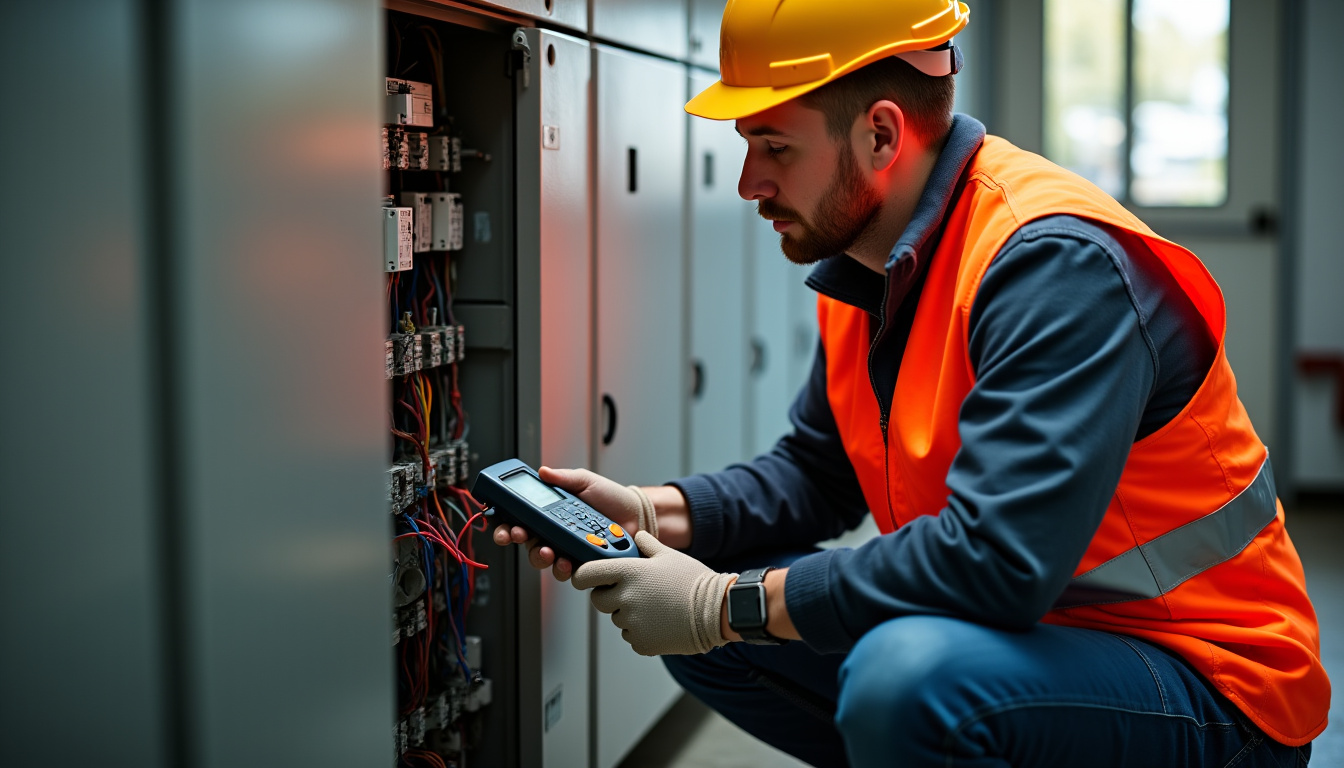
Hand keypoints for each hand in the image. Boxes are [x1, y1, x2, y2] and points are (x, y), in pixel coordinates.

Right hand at [491, 466, 655, 581]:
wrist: (636, 515)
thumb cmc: (611, 497)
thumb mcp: (586, 481)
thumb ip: (564, 477)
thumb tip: (543, 471)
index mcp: (549, 511)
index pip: (519, 517)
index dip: (504, 522)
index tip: (500, 522)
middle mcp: (553, 532)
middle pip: (523, 540)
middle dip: (515, 538)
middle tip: (518, 534)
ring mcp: (565, 549)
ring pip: (541, 559)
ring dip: (539, 556)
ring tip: (548, 550)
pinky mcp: (579, 563)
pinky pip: (565, 572)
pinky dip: (563, 568)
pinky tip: (567, 561)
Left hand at [571, 531, 736, 655]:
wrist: (715, 612)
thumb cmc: (693, 581)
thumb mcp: (669, 555)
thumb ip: (646, 545)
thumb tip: (637, 536)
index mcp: (628, 572)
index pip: (585, 575)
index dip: (583, 576)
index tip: (585, 578)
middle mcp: (625, 598)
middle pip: (598, 600)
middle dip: (609, 595)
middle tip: (631, 591)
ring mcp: (631, 622)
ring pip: (616, 617)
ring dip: (627, 613)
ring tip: (654, 606)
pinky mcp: (640, 642)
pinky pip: (631, 635)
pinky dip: (640, 630)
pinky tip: (660, 621)